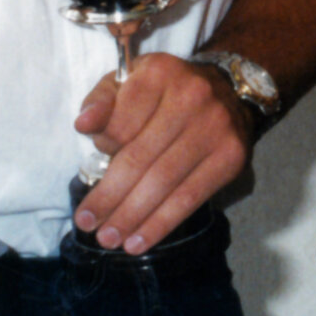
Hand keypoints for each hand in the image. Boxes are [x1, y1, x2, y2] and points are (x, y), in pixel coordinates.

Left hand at [73, 53, 249, 253]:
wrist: (229, 91)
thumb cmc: (166, 92)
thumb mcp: (130, 82)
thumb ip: (102, 101)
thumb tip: (83, 125)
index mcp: (160, 74)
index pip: (120, 124)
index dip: (102, 149)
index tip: (92, 165)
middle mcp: (192, 97)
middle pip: (139, 158)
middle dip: (108, 196)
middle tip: (87, 223)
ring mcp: (215, 128)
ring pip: (163, 183)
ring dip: (131, 217)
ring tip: (108, 239)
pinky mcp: (231, 157)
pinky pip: (189, 198)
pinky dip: (160, 224)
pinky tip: (137, 242)